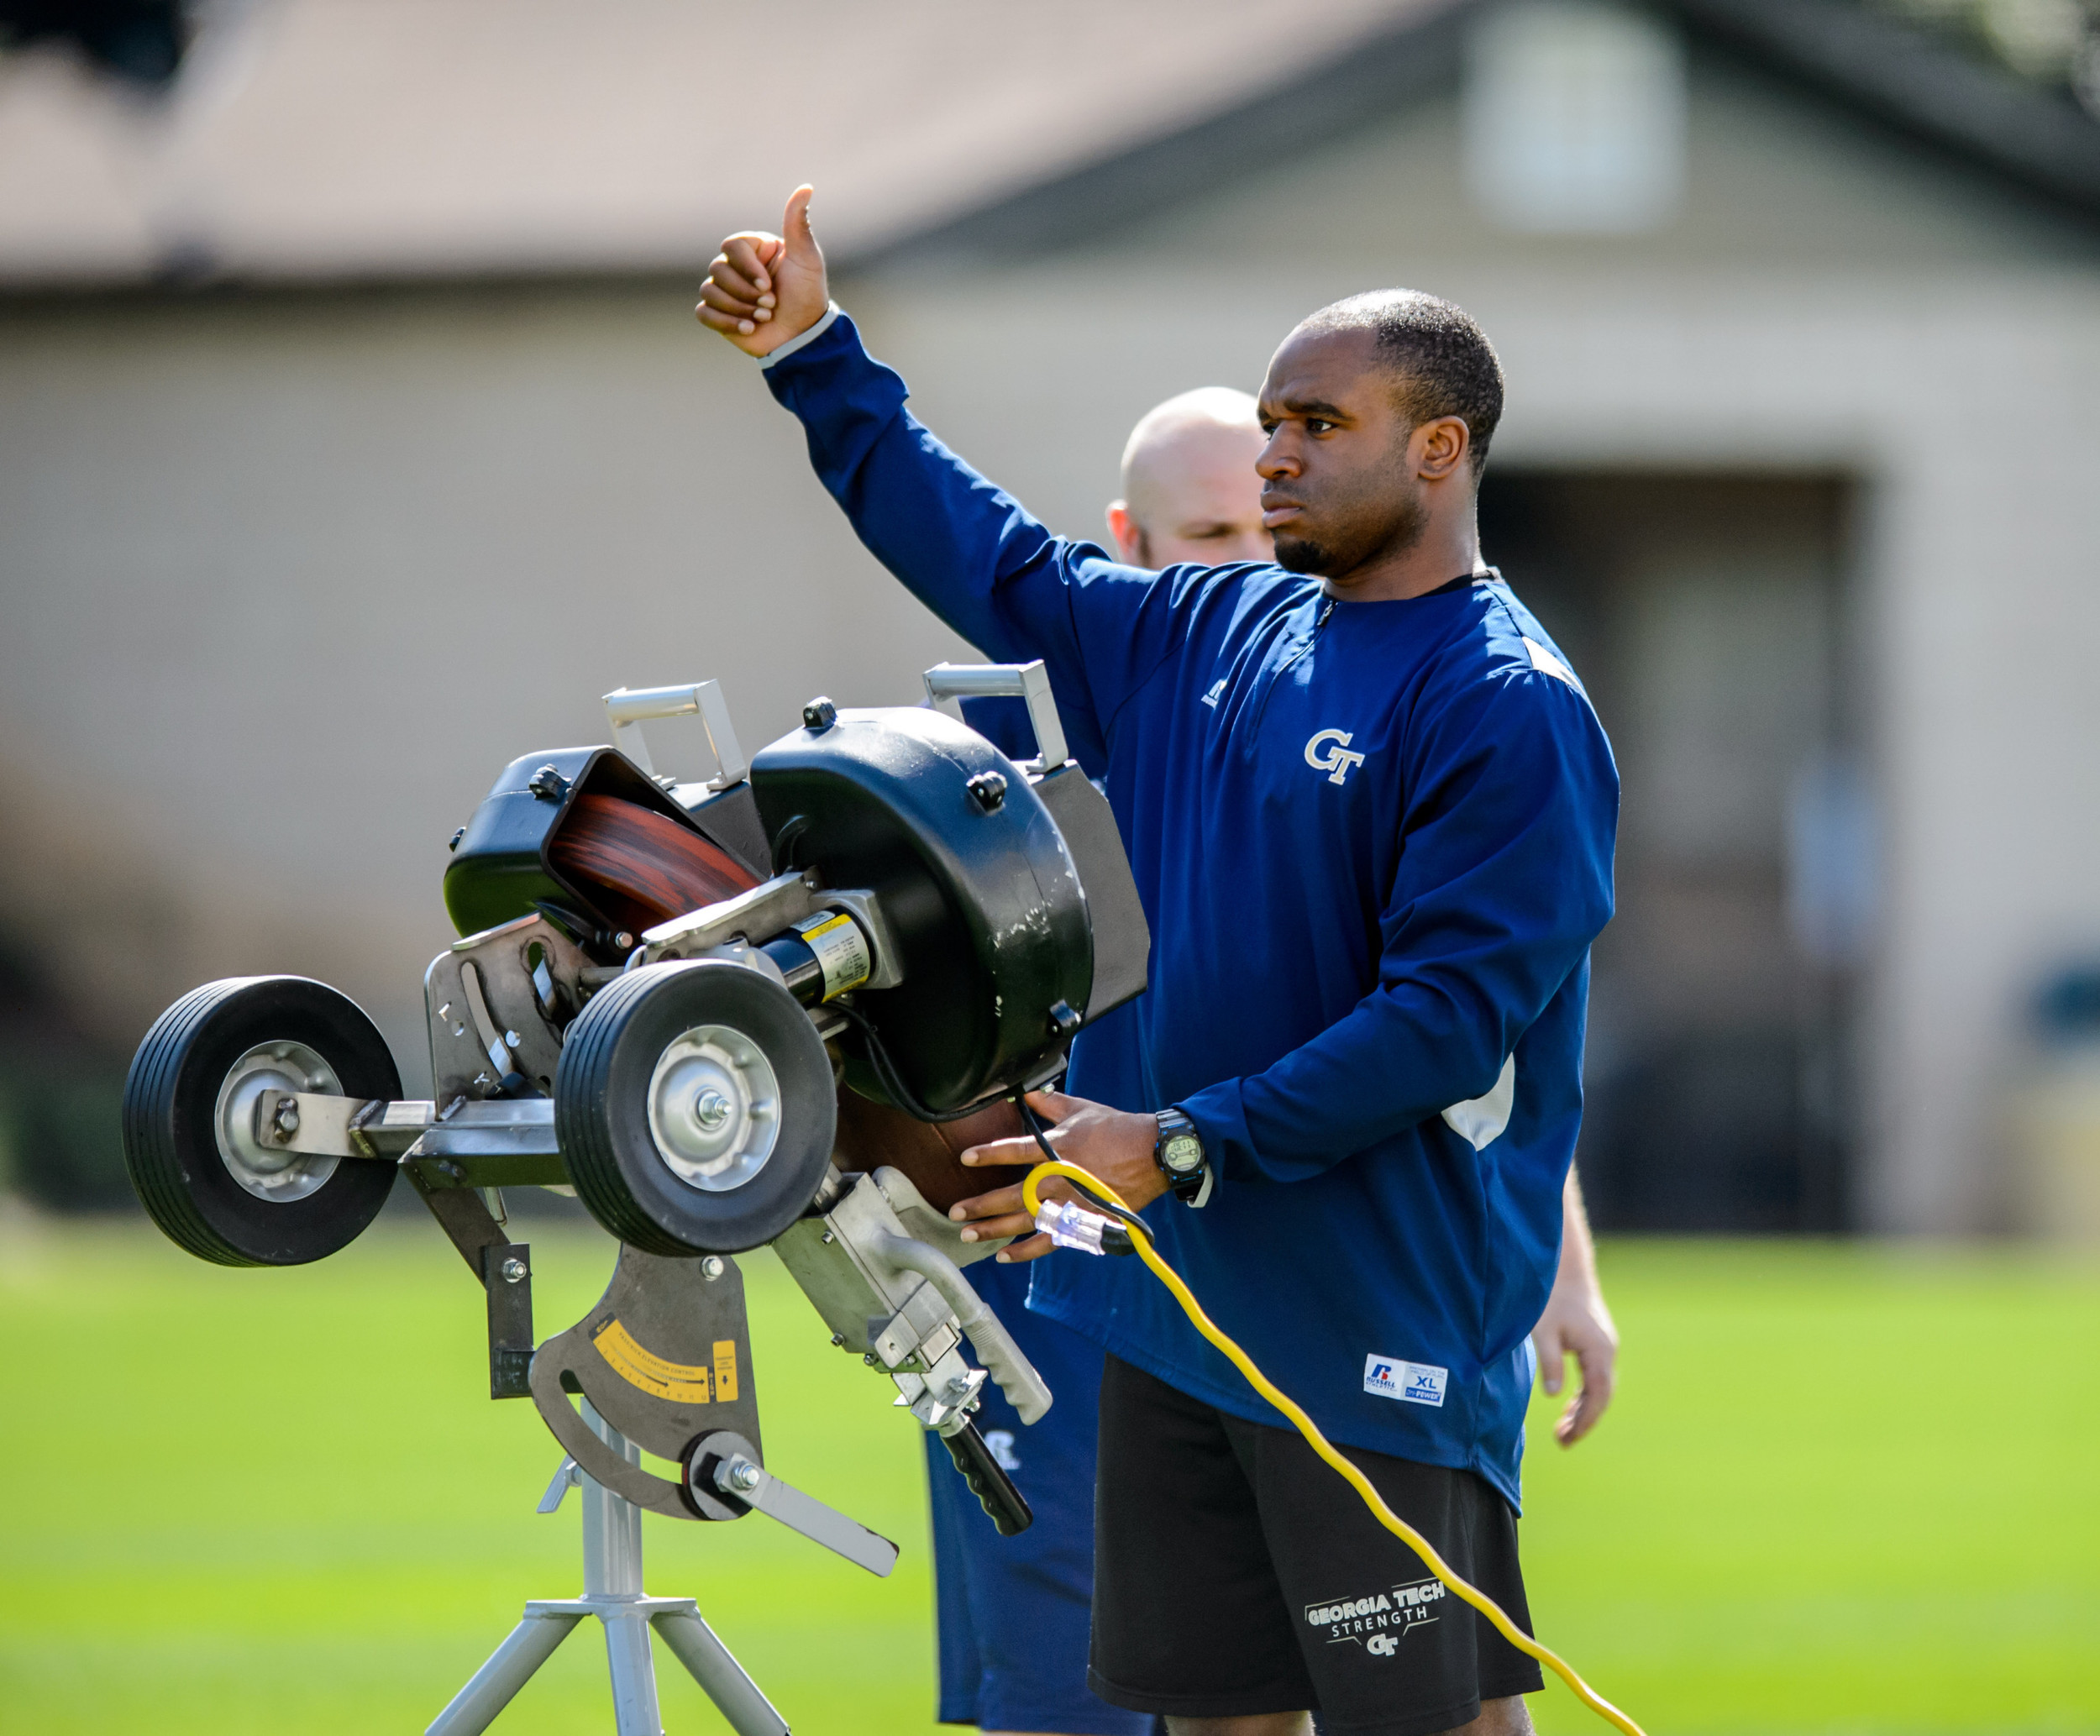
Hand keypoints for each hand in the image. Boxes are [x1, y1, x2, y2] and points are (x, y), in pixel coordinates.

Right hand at [696, 184, 830, 356]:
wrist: (803, 337)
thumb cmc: (807, 296)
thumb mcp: (806, 259)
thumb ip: (798, 224)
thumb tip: (806, 187)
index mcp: (753, 250)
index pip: (731, 246)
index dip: (746, 267)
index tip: (768, 284)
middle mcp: (735, 267)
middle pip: (717, 269)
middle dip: (746, 292)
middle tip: (771, 304)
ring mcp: (725, 291)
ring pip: (710, 291)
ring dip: (740, 308)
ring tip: (763, 318)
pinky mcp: (718, 315)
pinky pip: (703, 313)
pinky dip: (725, 322)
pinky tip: (749, 329)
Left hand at [947, 1089, 1164, 1262]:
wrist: (1152, 1155)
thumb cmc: (1117, 1129)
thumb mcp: (1081, 1109)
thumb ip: (1048, 1105)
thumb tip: (1023, 1096)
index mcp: (1057, 1148)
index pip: (1014, 1151)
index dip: (988, 1154)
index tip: (966, 1158)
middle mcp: (1058, 1178)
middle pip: (1012, 1195)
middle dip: (981, 1204)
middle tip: (954, 1212)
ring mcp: (1069, 1204)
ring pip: (1025, 1222)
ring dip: (994, 1230)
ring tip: (967, 1235)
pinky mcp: (1081, 1222)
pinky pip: (1049, 1241)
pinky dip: (1026, 1251)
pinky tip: (1003, 1255)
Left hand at [1532, 1270, 1617, 1445]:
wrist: (1564, 1267)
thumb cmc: (1550, 1297)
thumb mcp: (1543, 1330)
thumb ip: (1549, 1362)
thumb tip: (1553, 1395)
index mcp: (1599, 1350)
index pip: (1597, 1396)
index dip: (1585, 1421)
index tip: (1568, 1439)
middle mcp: (1607, 1350)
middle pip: (1601, 1396)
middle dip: (1584, 1421)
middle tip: (1562, 1442)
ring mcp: (1604, 1347)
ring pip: (1598, 1388)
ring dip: (1583, 1410)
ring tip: (1562, 1433)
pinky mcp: (1596, 1343)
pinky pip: (1594, 1377)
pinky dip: (1583, 1395)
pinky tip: (1568, 1407)